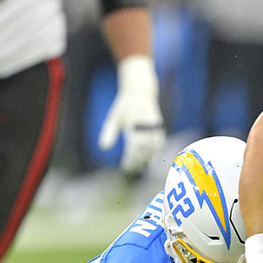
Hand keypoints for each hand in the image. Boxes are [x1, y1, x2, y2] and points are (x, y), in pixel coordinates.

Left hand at [98, 55, 164, 174]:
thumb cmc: (123, 107)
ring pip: (153, 148)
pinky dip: (155, 153)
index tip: (124, 166)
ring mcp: (155, 127)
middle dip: (137, 161)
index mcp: (134, 123)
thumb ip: (108, 133)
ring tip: (138, 167)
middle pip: (144, 149)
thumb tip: (103, 148)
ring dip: (147, 159)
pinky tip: (149, 161)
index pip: (133, 146)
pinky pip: (159, 144)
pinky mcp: (160, 128)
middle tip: (130, 168)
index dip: (130, 158)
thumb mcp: (113, 119)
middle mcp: (146, 126)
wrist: (140, 93)